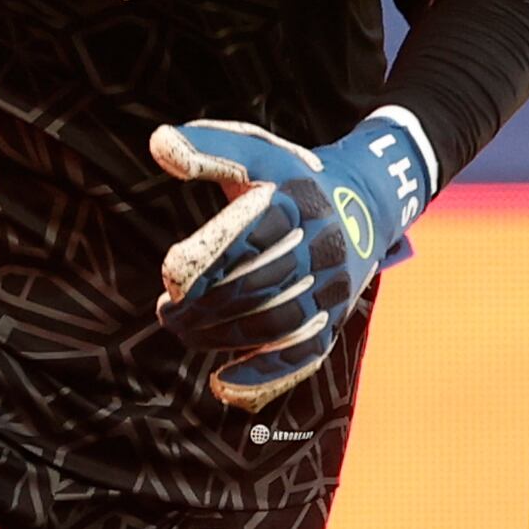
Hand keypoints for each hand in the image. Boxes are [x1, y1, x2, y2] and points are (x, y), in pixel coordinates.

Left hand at [147, 109, 435, 409]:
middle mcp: (321, 244)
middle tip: (165, 311)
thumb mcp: (257, 151)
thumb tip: (160, 144)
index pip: (250, 234)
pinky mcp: (335, 316)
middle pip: (259, 284)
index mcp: (297, 200)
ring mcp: (332, 285)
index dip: (208, 258)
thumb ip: (208, 146)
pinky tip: (222, 383)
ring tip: (183, 333)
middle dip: (205, 304)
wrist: (367, 199)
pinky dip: (263, 374)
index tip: (170, 276)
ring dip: (223, 336)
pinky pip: (304, 353)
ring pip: (276, 322)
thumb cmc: (292, 176)